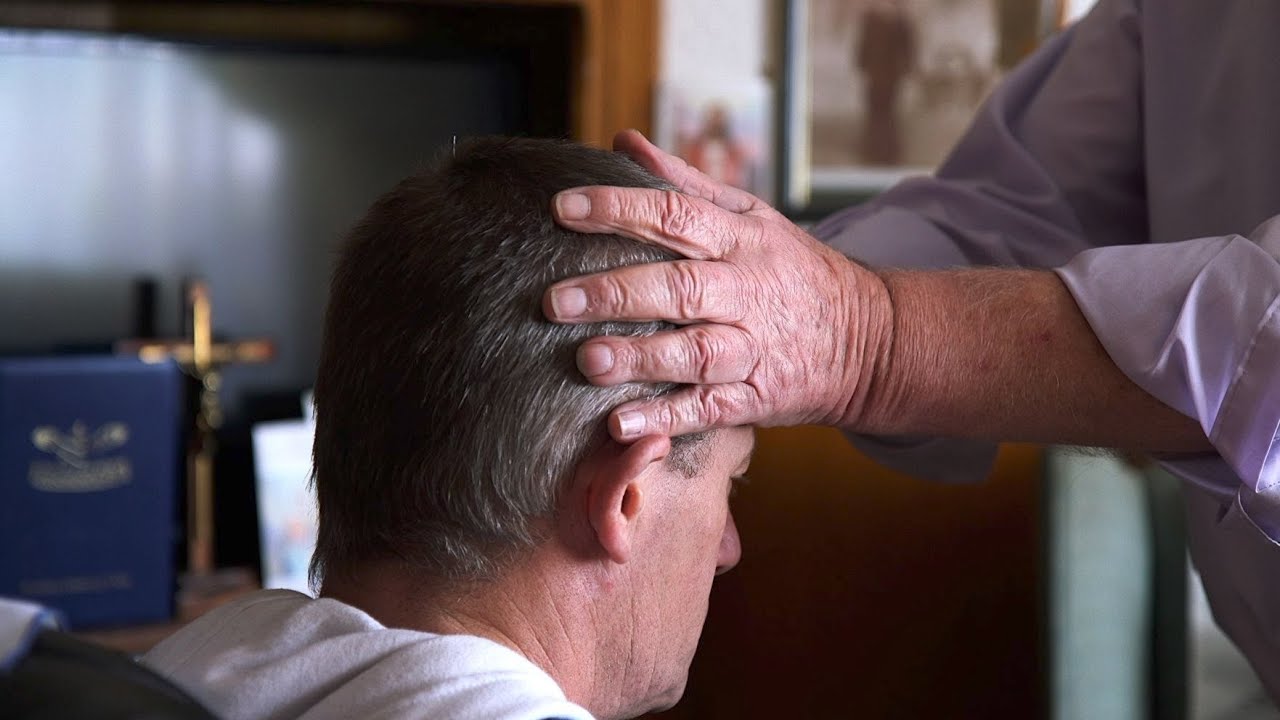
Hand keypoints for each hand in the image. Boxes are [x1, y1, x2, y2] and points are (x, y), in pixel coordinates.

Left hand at [543, 130, 893, 441]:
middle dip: (616, 293)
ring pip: (694, 352)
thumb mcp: (751, 216)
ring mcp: (751, 348)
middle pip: (679, 287)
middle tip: (555, 300)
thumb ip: (684, 184)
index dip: (618, 209)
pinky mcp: (754, 398)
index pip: (675, 215)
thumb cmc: (790, 270)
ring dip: (641, 359)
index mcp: (740, 239)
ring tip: (588, 362)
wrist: (869, 340)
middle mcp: (745, 292)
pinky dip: (667, 417)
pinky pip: (708, 409)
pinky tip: (621, 424)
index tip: (562, 208)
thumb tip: (623, 142)